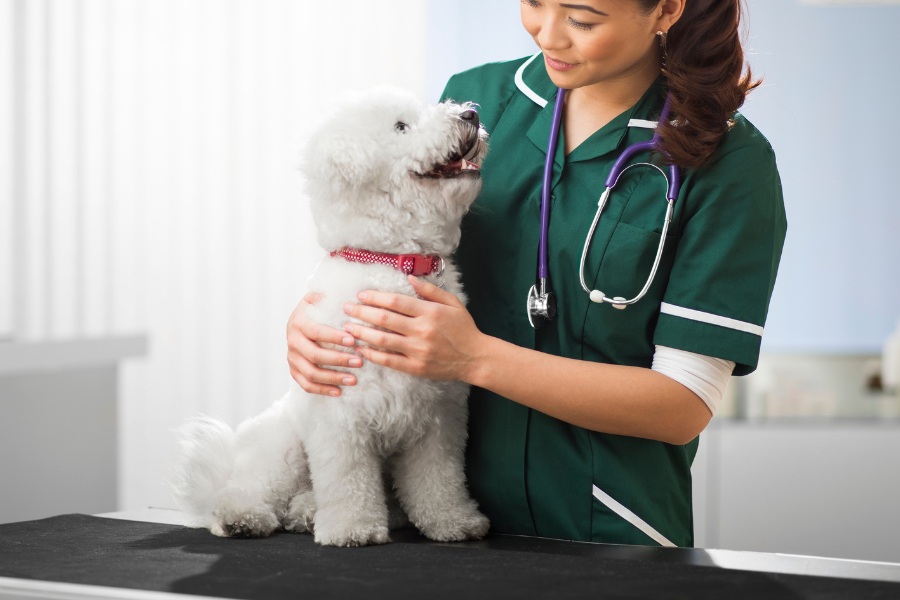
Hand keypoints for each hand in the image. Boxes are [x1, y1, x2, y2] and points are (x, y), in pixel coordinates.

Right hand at [286, 292, 362, 396]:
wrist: (299, 319)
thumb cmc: (317, 308)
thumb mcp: (320, 297)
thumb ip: (329, 294)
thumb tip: (348, 293)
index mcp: (298, 322)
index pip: (316, 331)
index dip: (334, 337)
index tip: (353, 340)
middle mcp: (292, 341)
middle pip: (315, 355)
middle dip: (339, 359)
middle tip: (359, 362)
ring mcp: (292, 357)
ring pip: (311, 373)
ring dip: (333, 378)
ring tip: (354, 380)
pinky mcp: (294, 370)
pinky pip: (306, 385)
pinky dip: (322, 390)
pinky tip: (339, 391)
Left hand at [342, 276, 483, 381]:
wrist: (475, 358)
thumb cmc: (464, 328)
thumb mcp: (452, 303)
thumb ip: (430, 290)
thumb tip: (409, 278)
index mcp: (430, 312)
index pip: (395, 302)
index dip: (375, 297)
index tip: (361, 295)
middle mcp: (422, 331)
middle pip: (384, 319)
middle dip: (361, 312)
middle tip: (346, 308)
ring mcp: (417, 351)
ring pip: (382, 340)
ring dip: (361, 333)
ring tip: (347, 327)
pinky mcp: (415, 367)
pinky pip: (388, 360)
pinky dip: (372, 354)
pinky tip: (361, 349)